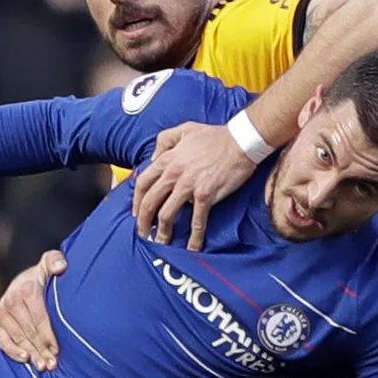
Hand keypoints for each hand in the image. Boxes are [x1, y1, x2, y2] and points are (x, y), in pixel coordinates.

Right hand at [0, 250, 65, 370]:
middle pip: (28, 330)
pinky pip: (3, 340)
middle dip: (41, 348)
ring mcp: (2, 311)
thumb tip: (60, 267)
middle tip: (53, 364)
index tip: (58, 348)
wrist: (27, 279)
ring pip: (17, 337)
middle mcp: (10, 299)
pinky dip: (13, 352)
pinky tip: (26, 360)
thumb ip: (56, 260)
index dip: (48, 334)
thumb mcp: (51, 263)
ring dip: (31, 353)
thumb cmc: (44, 275)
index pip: (38, 316)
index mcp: (25, 288)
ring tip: (44, 366)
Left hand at [132, 121, 258, 247]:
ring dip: (163, 232)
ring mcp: (188, 185)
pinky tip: (192, 247)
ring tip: (161, 243)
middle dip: (144, 221)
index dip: (136, 201)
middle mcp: (174, 174)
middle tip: (143, 233)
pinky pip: (197, 220)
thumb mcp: (183, 130)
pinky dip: (194, 236)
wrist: (240, 140)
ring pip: (167, 214)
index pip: (142, 183)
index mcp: (167, 159)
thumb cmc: (215, 136)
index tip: (136, 213)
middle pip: (150, 202)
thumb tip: (153, 158)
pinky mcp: (205, 195)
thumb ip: (164, 141)